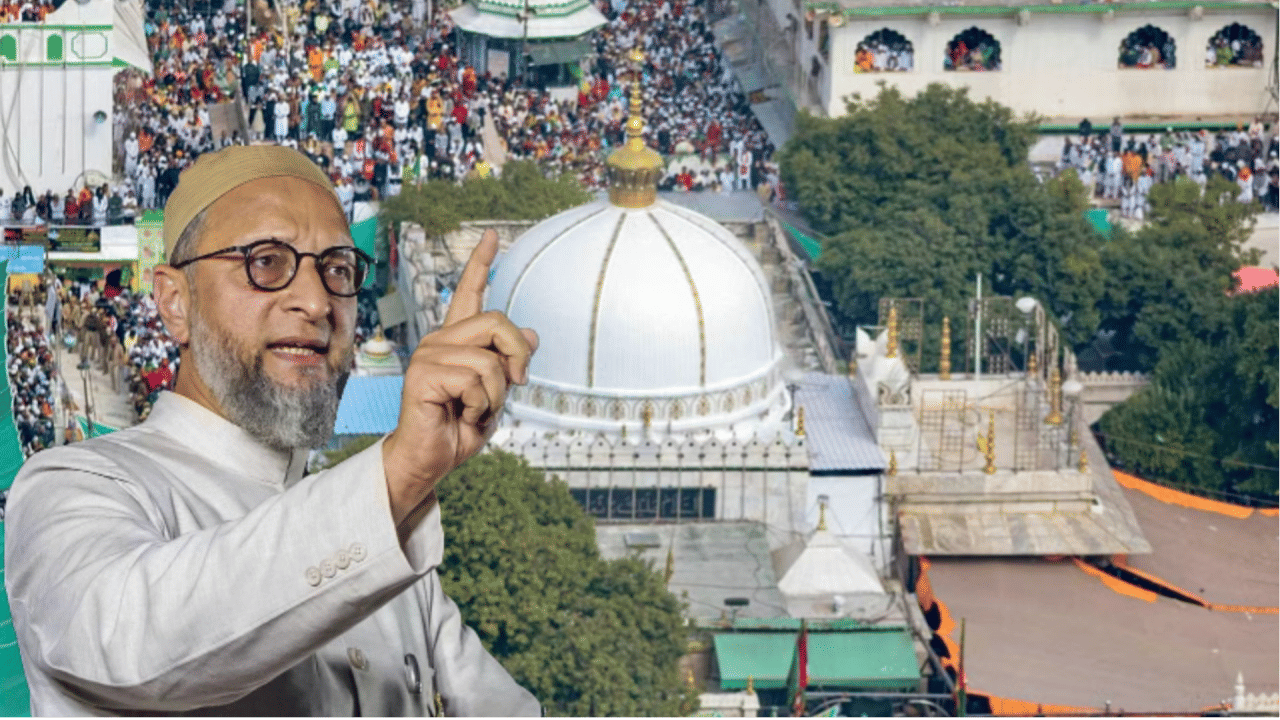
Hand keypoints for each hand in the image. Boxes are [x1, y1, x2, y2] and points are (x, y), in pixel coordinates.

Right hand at [382, 229, 537, 531]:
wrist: (432, 459)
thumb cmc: (460, 428)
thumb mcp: (497, 393)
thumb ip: (509, 363)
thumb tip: (530, 334)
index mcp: (457, 340)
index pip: (469, 293)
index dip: (481, 263)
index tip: (493, 236)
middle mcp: (440, 340)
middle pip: (498, 322)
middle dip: (517, 359)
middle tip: (515, 386)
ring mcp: (429, 355)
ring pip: (490, 360)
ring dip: (496, 395)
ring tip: (475, 410)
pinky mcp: (423, 374)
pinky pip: (475, 380)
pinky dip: (481, 406)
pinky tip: (461, 415)